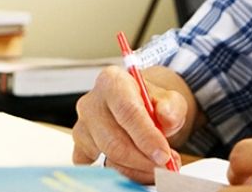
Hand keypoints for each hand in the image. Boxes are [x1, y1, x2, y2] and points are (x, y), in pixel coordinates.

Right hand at [71, 65, 191, 183]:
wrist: (139, 105)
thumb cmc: (151, 101)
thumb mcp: (170, 98)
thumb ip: (171, 106)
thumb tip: (165, 116)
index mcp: (112, 81)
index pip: (127, 111)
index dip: (146, 136)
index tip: (163, 154)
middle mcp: (91, 102)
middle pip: (114, 139)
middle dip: (142, 158)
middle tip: (164, 166)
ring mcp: (82, 125)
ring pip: (107, 155)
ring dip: (135, 167)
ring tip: (157, 165)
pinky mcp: (80, 146)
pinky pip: (96, 167)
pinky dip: (120, 171)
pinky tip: (137, 167)